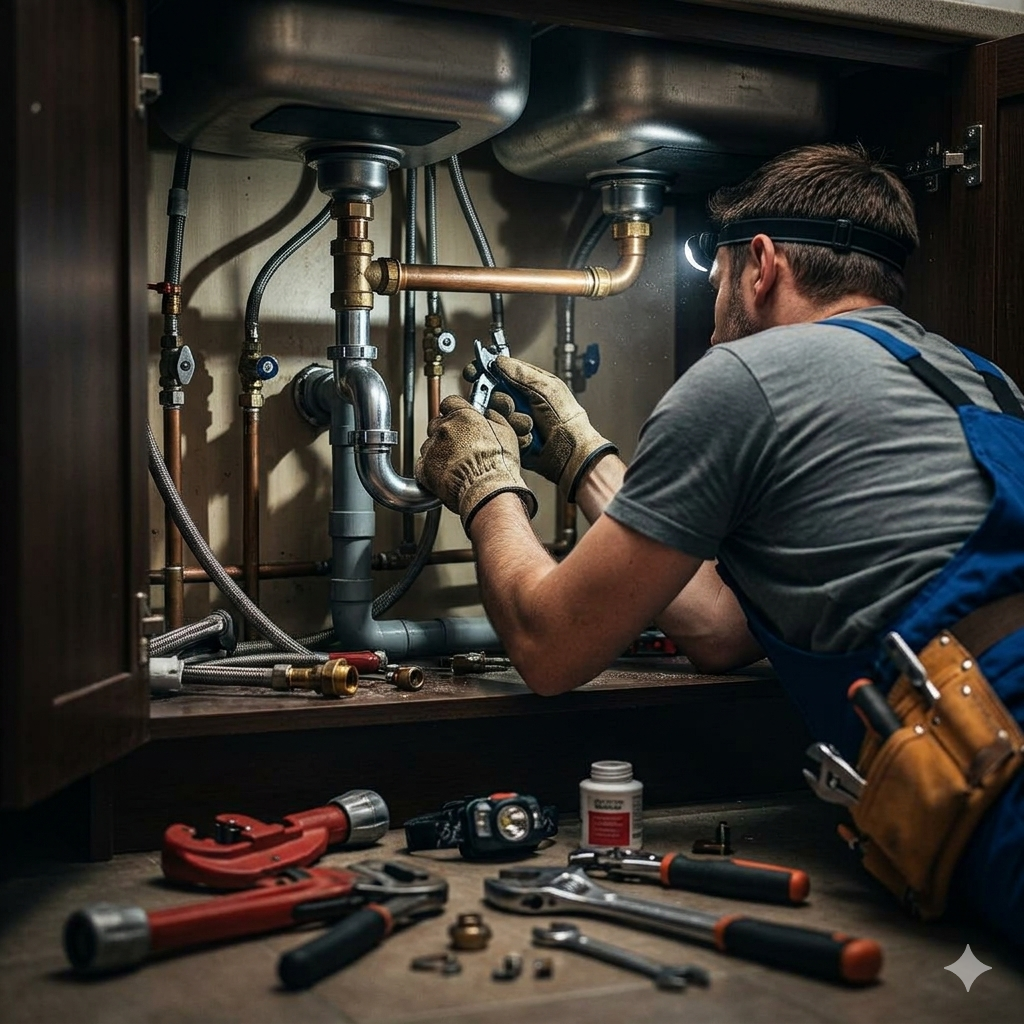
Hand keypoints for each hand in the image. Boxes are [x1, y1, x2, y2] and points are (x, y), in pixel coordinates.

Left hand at [415, 395, 537, 531]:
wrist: (487, 492)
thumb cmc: (498, 466)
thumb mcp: (506, 433)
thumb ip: (494, 419)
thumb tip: (490, 414)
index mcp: (463, 416)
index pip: (450, 403)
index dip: (454, 411)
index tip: (458, 418)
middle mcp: (444, 429)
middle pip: (437, 423)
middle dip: (446, 433)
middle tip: (459, 445)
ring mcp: (432, 448)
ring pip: (429, 445)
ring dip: (439, 452)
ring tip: (456, 465)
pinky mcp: (424, 468)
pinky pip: (423, 465)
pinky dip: (431, 470)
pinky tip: (446, 475)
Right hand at [493, 356, 617, 501]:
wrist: (571, 452)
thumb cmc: (566, 419)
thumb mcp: (546, 389)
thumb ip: (521, 373)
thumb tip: (499, 360)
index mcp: (529, 383)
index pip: (500, 371)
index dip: (485, 371)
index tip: (474, 372)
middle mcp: (520, 400)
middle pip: (491, 393)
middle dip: (500, 400)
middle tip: (511, 406)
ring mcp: (514, 419)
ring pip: (494, 414)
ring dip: (511, 420)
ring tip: (528, 425)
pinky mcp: (512, 437)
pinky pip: (501, 432)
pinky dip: (514, 434)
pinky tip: (529, 438)